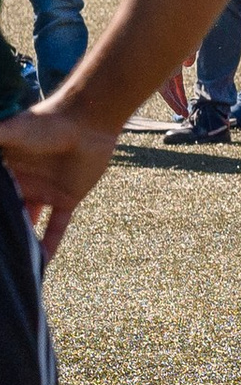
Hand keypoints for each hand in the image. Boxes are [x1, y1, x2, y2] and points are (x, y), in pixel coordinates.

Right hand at [0, 105, 122, 260]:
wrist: (87, 121)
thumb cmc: (44, 122)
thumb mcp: (7, 132)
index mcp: (4, 168)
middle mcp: (22, 183)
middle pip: (7, 210)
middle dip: (1, 228)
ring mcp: (44, 191)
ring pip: (28, 222)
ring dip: (20, 239)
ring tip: (8, 263)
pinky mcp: (67, 198)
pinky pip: (57, 226)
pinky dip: (50, 243)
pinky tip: (41, 263)